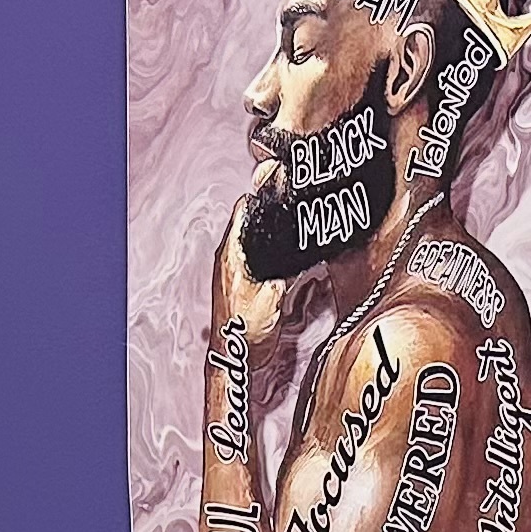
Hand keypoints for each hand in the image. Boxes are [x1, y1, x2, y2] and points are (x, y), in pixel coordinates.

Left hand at [212, 157, 289, 345]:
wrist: (237, 357)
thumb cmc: (244, 332)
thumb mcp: (271, 296)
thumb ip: (284, 272)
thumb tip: (299, 255)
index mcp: (232, 254)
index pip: (244, 209)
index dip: (261, 189)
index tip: (276, 174)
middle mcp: (231, 258)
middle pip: (251, 219)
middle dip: (271, 204)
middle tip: (290, 188)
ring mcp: (237, 269)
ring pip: (257, 237)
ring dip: (272, 226)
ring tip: (293, 213)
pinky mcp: (245, 282)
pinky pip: (260, 255)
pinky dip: (273, 247)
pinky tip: (288, 246)